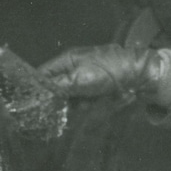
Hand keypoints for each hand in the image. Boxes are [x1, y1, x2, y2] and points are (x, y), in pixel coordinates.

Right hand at [37, 45, 162, 97]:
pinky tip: (90, 106)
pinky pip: (82, 102)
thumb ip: (58, 86)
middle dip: (56, 100)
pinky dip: (84, 106)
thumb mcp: (79, 78)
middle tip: (57, 109)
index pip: (43, 74)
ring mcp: (84, 81)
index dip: (37, 88)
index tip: (33, 103)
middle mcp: (73, 70)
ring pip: (68, 98)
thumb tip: (40, 95)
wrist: (138, 75)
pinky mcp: (94, 91)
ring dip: (72, 105)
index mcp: (67, 60)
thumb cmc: (108, 71)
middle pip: (54, 88)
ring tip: (82, 104)